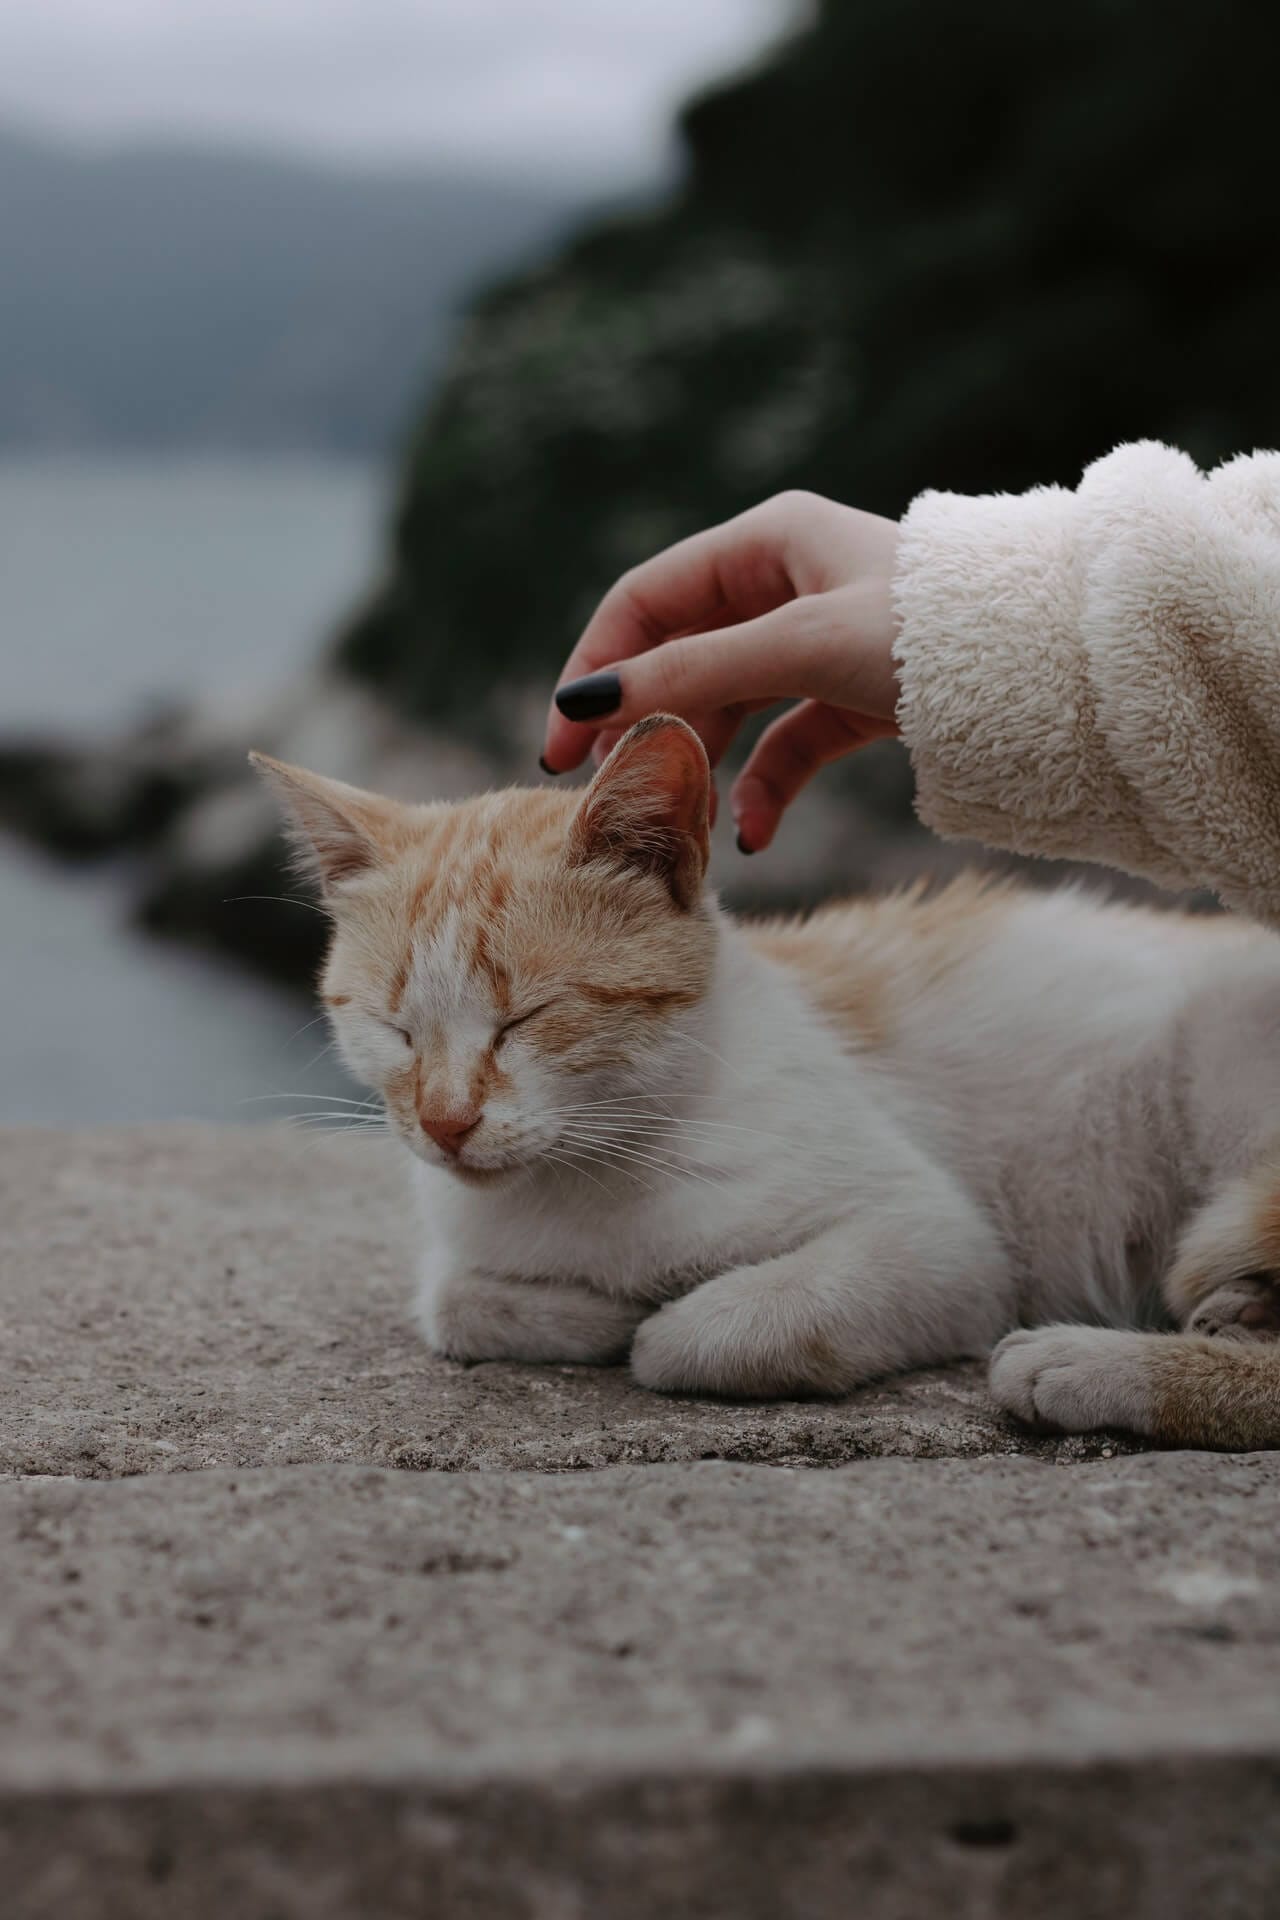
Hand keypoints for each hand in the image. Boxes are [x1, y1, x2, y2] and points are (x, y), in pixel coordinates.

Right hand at [541, 491, 902, 850]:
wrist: (1049, 671)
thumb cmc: (929, 630)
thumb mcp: (799, 645)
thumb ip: (691, 673)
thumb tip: (584, 706)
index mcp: (767, 540)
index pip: (648, 599)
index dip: (598, 664)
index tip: (561, 737)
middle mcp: (785, 584)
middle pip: (681, 655)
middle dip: (643, 723)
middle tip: (599, 790)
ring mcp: (817, 643)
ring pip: (729, 705)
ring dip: (700, 761)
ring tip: (669, 818)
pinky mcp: (851, 698)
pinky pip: (784, 744)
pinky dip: (763, 788)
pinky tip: (751, 833)